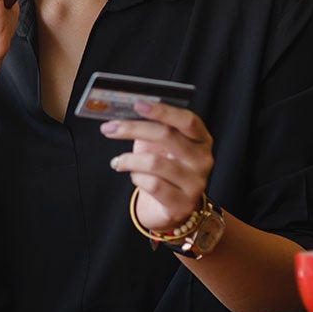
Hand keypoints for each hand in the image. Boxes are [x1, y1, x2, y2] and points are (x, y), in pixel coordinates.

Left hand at [104, 101, 213, 231]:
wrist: (169, 207)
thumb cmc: (163, 169)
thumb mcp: (159, 146)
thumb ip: (151, 129)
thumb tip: (122, 115)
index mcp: (201, 139)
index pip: (187, 120)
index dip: (162, 111)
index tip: (137, 104)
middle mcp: (203, 160)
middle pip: (166, 136)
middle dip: (132, 129)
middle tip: (109, 128)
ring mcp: (195, 183)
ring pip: (154, 162)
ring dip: (129, 160)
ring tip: (118, 161)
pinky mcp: (182, 204)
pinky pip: (152, 184)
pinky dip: (136, 178)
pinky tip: (134, 177)